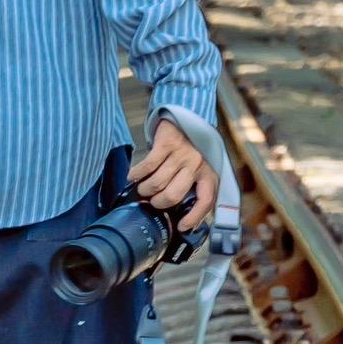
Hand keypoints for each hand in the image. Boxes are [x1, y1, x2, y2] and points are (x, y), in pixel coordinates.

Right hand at [129, 117, 215, 232]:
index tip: (182, 226)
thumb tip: (183, 218)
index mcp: (209, 174)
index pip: (205, 201)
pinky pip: (147, 165)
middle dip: (158, 203)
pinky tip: (133, 176)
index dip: (194, 217)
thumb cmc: (192, 149)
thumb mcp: (201, 169)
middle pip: (174, 195)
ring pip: (158, 182)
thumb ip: (194, 188)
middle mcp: (197, 164)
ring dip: (145, 190)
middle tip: (153, 202)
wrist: (187, 117)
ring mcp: (181, 153)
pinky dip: (137, 174)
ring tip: (143, 189)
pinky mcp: (166, 143)